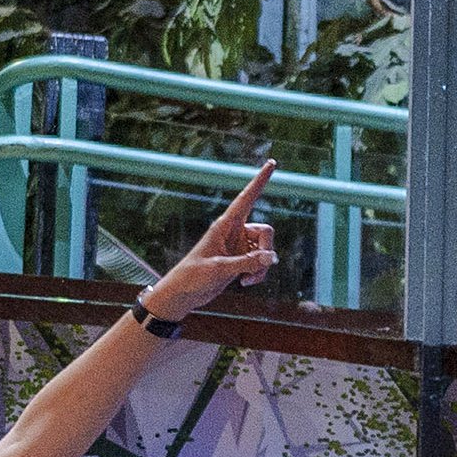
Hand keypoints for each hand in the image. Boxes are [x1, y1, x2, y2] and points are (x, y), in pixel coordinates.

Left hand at [137, 160, 279, 326]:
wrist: (184, 294)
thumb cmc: (194, 277)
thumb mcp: (219, 269)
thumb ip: (247, 263)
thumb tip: (273, 258)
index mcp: (225, 224)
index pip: (247, 197)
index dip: (260, 180)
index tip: (272, 162)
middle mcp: (234, 232)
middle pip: (266, 232)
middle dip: (266, 250)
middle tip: (258, 266)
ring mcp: (239, 246)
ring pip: (265, 250)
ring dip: (262, 267)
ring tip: (248, 281)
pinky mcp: (241, 261)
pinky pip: (260, 263)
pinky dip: (258, 274)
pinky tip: (245, 284)